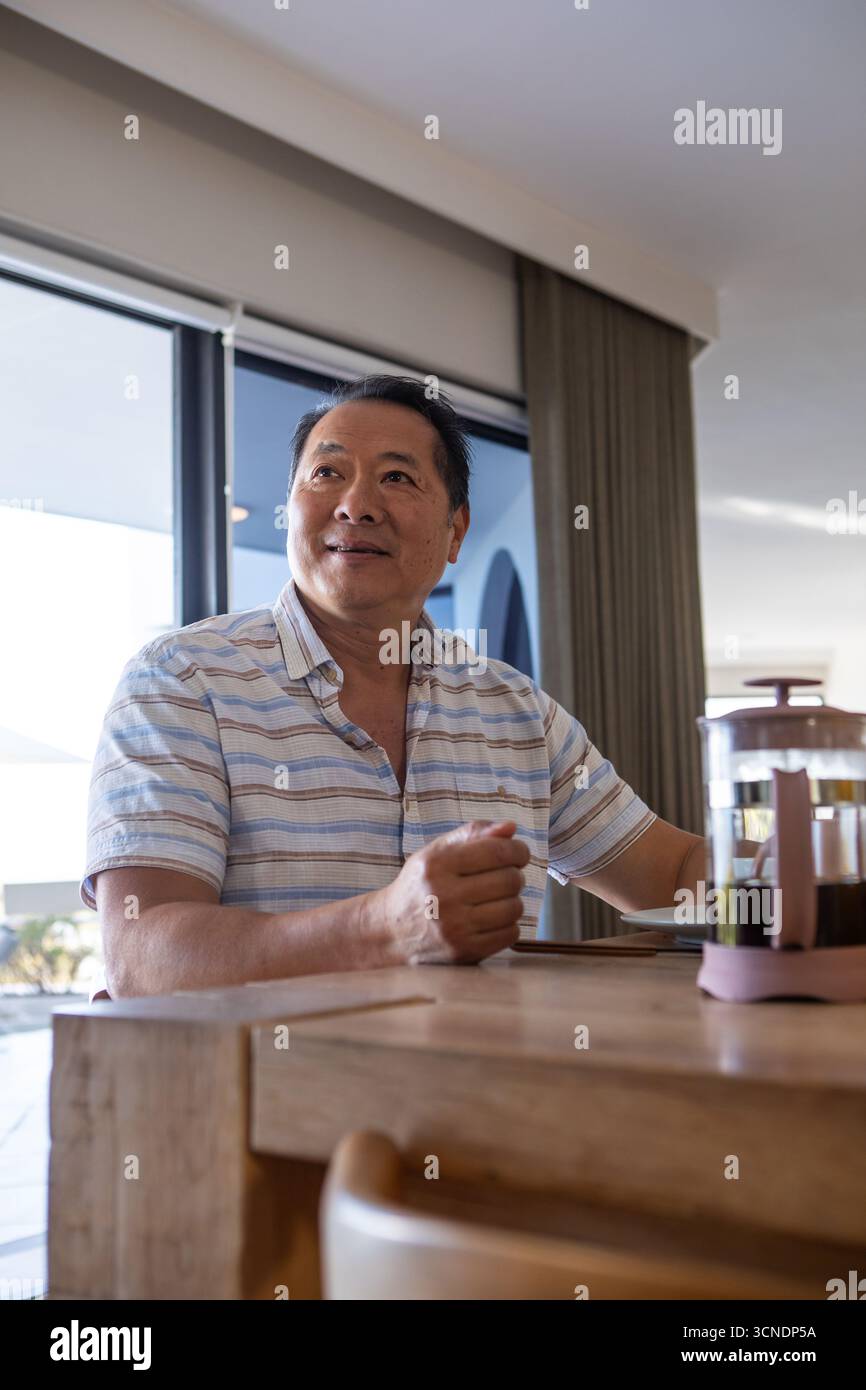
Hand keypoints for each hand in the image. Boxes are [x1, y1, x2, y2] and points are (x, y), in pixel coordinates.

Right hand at [378, 820, 528, 964]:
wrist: (392, 931)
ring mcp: (454, 928)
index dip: (518, 850)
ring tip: (495, 899)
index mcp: (437, 865)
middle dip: (514, 875)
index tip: (519, 854)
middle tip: (503, 877)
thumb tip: (510, 828)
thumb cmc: (421, 885)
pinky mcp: (464, 951)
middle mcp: (443, 896)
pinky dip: (508, 925)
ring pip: (514, 908)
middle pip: (510, 880)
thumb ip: (473, 834)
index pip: (497, 852)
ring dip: (512, 901)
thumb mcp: (436, 852)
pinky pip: (511, 933)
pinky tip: (491, 919)